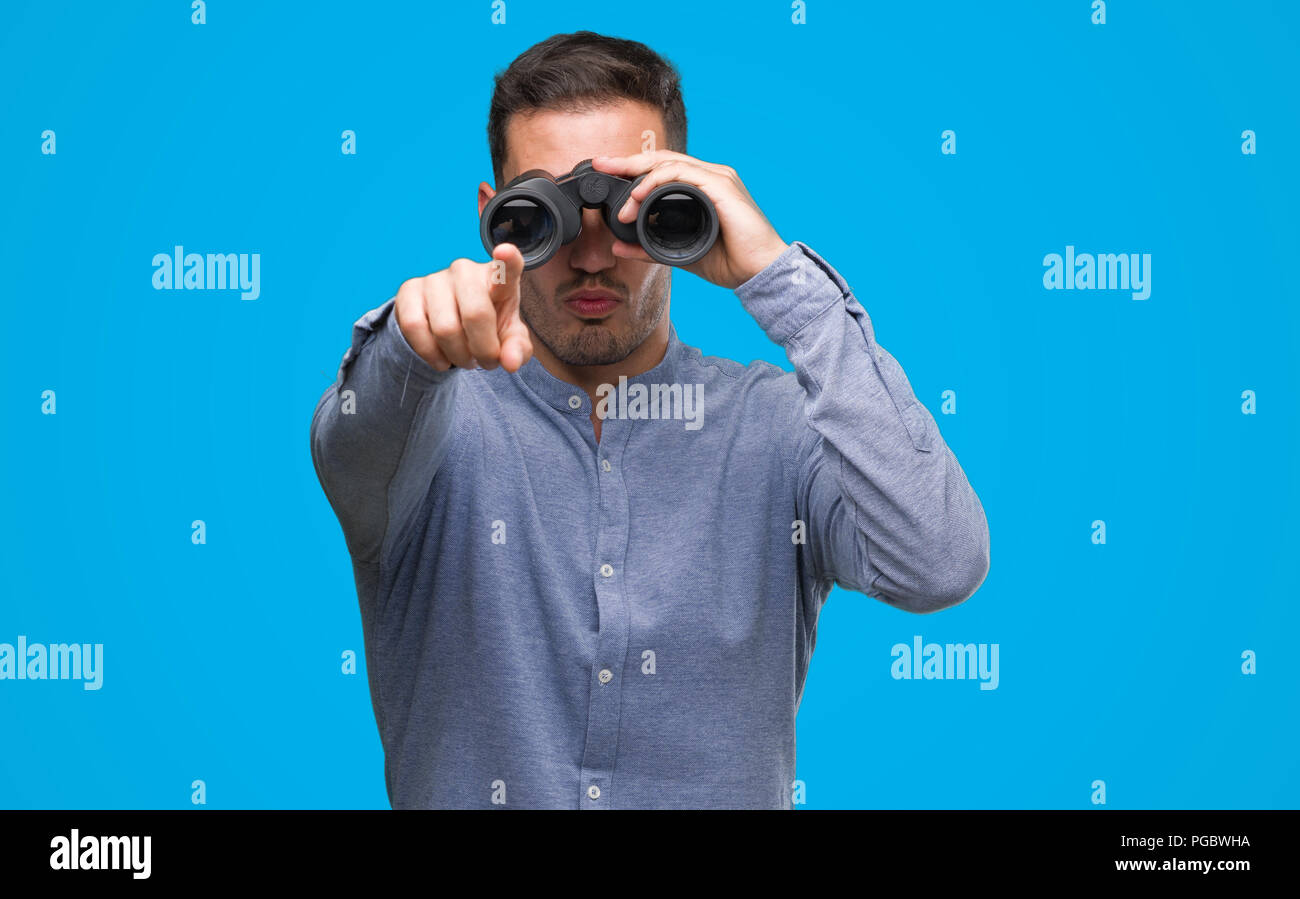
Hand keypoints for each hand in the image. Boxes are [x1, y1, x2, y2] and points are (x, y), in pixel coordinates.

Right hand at [394, 243, 532, 371]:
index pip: (506, 268)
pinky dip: (431, 354)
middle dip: (484, 349)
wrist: (448, 326)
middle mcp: (466, 271)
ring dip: (458, 356)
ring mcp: (436, 278)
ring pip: (445, 328)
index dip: (507, 261)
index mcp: (497, 279)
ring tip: (465, 360)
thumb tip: (511, 362)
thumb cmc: (487, 326)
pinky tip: (441, 359)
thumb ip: (517, 349)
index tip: (505, 251)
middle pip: (476, 314)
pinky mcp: (409, 290)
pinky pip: (415, 328)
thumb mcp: (508, 340)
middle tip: (487, 362)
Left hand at [590, 150, 789, 289]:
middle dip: (627, 161)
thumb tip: (618, 248)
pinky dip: (657, 182)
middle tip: (601, 165)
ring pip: (669, 164)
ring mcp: (717, 178)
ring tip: (624, 207)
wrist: (760, 273)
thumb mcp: (678, 254)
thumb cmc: (730, 262)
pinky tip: (641, 197)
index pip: (661, 169)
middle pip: (661, 159)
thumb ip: (648, 249)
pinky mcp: (721, 186)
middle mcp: (709, 176)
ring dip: (640, 181)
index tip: (605, 171)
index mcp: (701, 187)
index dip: (632, 168)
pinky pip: (683, 174)